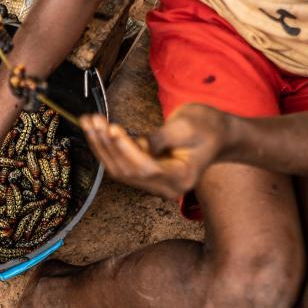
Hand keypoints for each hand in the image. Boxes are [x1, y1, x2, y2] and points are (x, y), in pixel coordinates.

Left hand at [81, 104, 230, 198]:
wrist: (219, 133)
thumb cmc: (208, 126)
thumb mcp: (187, 127)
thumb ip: (160, 138)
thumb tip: (135, 143)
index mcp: (182, 178)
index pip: (147, 168)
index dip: (127, 149)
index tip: (112, 129)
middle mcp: (167, 187)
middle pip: (128, 171)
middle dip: (107, 144)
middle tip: (93, 120)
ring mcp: (156, 183)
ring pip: (120, 169)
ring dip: (101, 145)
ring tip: (88, 121)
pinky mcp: (147, 175)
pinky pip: (122, 164)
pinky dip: (106, 147)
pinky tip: (94, 129)